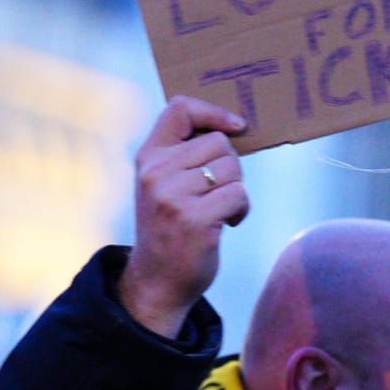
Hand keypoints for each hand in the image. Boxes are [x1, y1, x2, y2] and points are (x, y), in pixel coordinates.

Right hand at [118, 96, 249, 337]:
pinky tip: (226, 224)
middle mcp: (156, 172)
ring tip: (218, 210)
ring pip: (232, 168)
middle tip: (216, 193)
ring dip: (236, 190)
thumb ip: (184, 155)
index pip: (179, 109)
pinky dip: (241, 209)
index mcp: (148, 157)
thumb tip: (232, 126)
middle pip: (220, 143)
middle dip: (230, 167)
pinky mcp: (194, 218)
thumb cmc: (171, 227)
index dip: (213, 111)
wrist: (157, 281)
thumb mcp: (164, 184)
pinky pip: (239, 194)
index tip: (236, 126)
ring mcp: (172, 196)